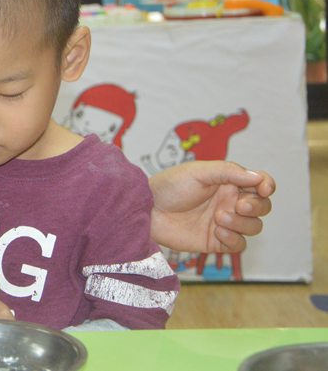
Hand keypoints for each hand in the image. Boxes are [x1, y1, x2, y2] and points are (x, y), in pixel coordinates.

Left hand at [149, 160, 275, 252]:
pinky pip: (239, 245)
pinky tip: (217, 231)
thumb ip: (229, 171)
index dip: (268, 185)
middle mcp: (229, 202)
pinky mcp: (216, 242)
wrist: (148, 210)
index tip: (264, 189)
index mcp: (228, 182)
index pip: (260, 183)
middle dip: (256, 206)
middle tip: (239, 205)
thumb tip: (258, 177)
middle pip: (262, 207)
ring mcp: (224, 223)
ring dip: (242, 223)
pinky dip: (234, 239)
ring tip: (219, 217)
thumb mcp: (198, 171)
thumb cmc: (169, 186)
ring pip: (253, 227)